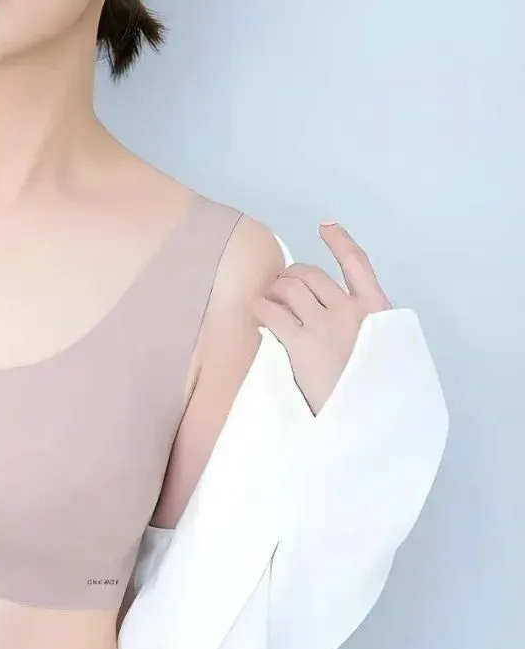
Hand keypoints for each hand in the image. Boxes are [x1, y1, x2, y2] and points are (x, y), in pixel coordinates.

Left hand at [250, 221, 392, 414]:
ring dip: (274, 291)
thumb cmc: (377, 393)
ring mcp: (327, 325)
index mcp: (378, 311)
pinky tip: (258, 315)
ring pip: (289, 288)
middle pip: (311, 274)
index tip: (325, 225)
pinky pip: (272, 313)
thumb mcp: (390, 353)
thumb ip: (372, 330)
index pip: (358, 262)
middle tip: (281, 287)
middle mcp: (352, 311)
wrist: (368, 422)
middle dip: (291, 275)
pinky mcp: (302, 344)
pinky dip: (261, 308)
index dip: (339, 240)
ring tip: (269, 302)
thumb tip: (349, 315)